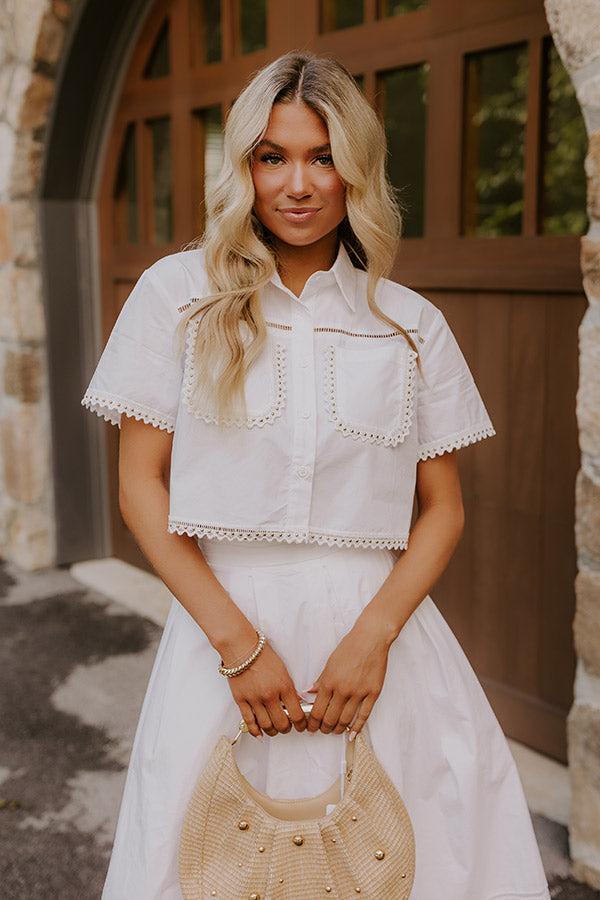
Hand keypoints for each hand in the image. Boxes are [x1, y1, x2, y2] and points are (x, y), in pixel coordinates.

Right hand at [225, 640, 306, 738]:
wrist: (242, 647)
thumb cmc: (263, 655)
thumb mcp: (283, 670)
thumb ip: (289, 688)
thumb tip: (296, 704)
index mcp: (284, 686)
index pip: (297, 714)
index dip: (301, 724)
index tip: (301, 726)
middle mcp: (270, 695)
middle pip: (282, 724)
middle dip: (287, 729)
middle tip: (288, 727)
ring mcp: (254, 699)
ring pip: (266, 726)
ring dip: (273, 731)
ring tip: (275, 729)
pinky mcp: (241, 700)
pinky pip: (249, 722)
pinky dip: (255, 731)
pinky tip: (259, 732)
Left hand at [304, 619, 390, 738]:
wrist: (370, 639)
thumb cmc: (349, 647)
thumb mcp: (330, 663)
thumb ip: (320, 680)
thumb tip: (309, 693)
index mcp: (329, 682)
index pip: (317, 710)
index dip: (312, 723)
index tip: (310, 727)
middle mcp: (343, 690)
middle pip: (330, 718)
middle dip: (324, 728)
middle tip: (322, 730)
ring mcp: (359, 693)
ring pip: (346, 720)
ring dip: (338, 729)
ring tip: (335, 731)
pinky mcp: (373, 693)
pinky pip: (364, 715)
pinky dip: (357, 727)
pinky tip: (352, 734)